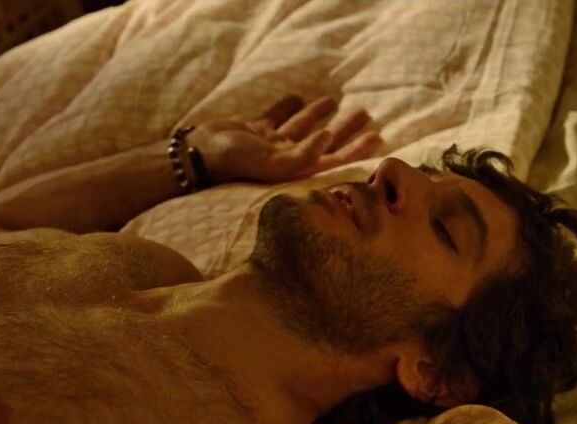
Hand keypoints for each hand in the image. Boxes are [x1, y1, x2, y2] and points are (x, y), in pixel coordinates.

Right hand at [186, 95, 381, 184]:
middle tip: (364, 114)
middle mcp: (286, 160)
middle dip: (344, 129)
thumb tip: (329, 139)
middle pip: (323, 143)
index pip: (335, 161)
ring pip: (301, 128)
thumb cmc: (237, 162)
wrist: (200, 153)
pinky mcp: (255, 132)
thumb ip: (303, 154)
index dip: (356, 149)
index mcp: (295, 172)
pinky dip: (287, 108)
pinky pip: (276, 118)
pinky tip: (298, 97)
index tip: (377, 136)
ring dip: (318, 115)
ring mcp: (270, 146)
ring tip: (335, 101)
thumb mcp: (273, 162)